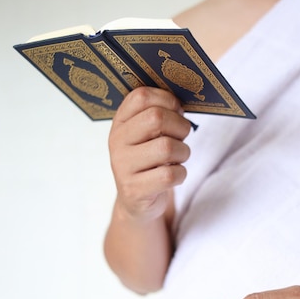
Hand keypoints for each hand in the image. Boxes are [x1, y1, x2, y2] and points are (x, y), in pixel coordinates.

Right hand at [108, 87, 191, 223]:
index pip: (141, 97)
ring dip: (183, 152)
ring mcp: (123, 167)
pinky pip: (169, 175)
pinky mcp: (134, 190)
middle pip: (156, 118)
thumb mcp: (148, 136)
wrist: (136, 202)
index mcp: (120, 122)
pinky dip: (181, 174)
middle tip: (182, 136)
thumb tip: (181, 103)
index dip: (167, 100)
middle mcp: (117, 142)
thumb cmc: (149, 161)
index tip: (177, 110)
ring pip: (166, 147)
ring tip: (178, 157)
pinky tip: (174, 175)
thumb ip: (159, 115)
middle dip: (180, 126)